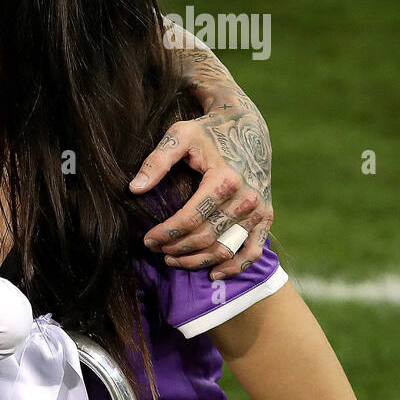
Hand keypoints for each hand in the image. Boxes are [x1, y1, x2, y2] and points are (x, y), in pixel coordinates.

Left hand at [130, 107, 272, 280]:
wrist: (245, 126)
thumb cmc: (207, 132)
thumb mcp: (179, 136)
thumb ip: (156, 161)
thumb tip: (133, 189)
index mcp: (224, 179)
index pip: (190, 219)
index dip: (166, 234)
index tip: (147, 239)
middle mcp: (245, 198)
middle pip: (206, 238)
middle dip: (177, 248)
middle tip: (156, 250)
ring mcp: (258, 210)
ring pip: (226, 249)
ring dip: (197, 261)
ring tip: (173, 260)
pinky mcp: (266, 216)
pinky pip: (253, 251)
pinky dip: (235, 267)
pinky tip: (213, 274)